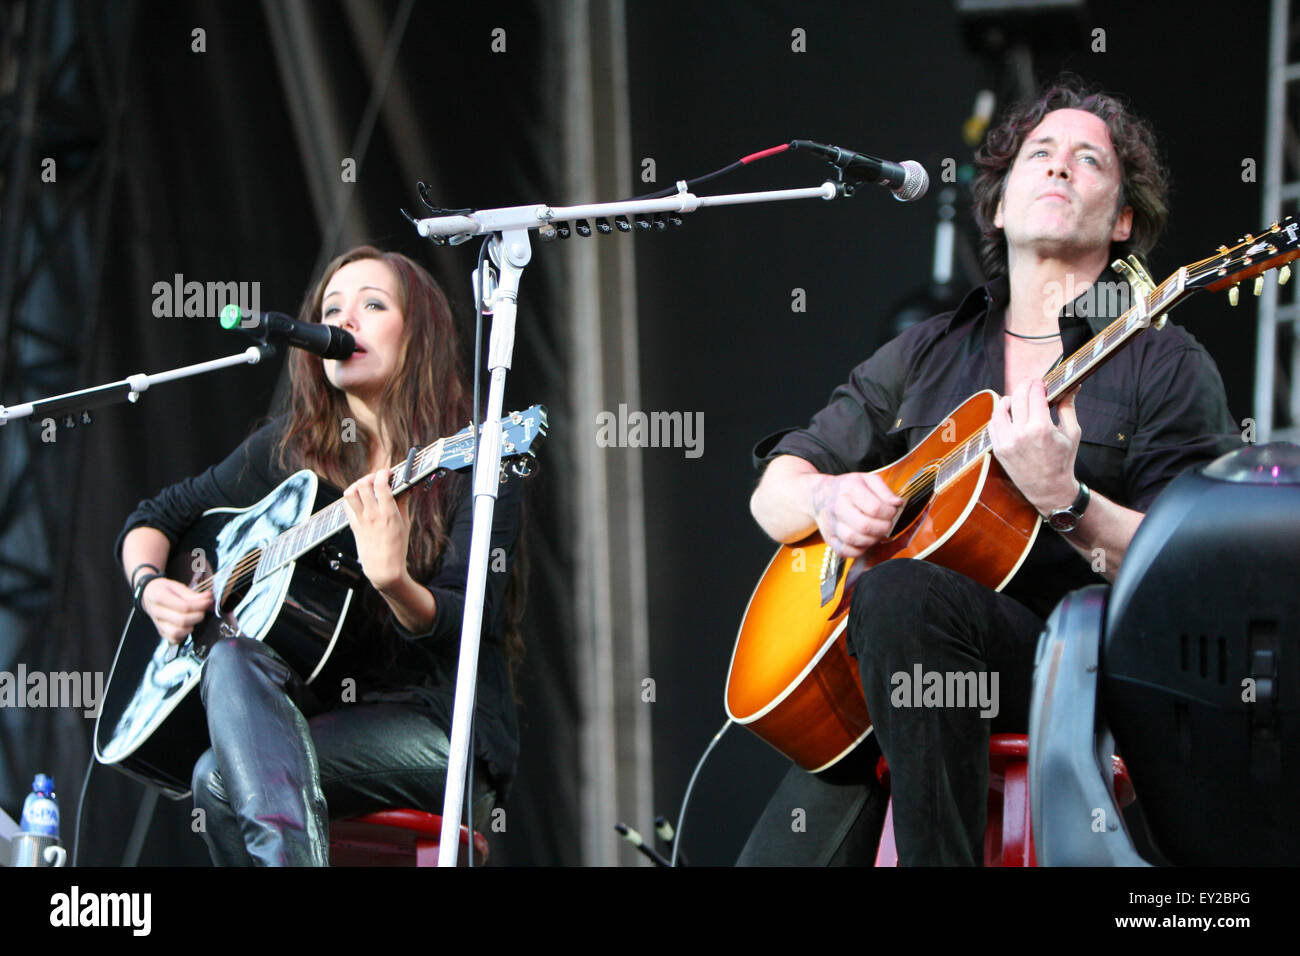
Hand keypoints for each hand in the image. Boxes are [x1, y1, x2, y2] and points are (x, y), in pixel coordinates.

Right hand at [141, 578, 213, 644]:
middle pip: (182, 620)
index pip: (183, 606)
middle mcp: (157, 613)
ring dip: (191, 625)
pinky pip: (175, 639)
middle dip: (198, 615)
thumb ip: (192, 594)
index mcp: (159, 597)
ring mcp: (158, 624)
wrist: (148, 596)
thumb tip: (208, 598)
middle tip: (203, 609)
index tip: (208, 601)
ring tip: (195, 617)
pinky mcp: (162, 632)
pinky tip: (188, 625)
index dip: (200, 605)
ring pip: (178, 633)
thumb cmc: (163, 590)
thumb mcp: (176, 586)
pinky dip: (185, 634)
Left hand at [341, 467, 412, 591]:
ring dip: (357, 485)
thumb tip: (406, 487)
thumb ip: (403, 503)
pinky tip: (360, 500)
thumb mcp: (405, 524)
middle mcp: (372, 515)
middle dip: (369, 477)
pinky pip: (346, 506)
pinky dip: (352, 499)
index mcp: (388, 513)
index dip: (383, 473)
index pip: (380, 485)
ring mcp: (361, 520)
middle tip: (376, 479)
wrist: (383, 569)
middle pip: (362, 485)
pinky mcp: (353, 526)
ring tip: (365, 487)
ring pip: (350, 493)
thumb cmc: (397, 548)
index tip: (388, 473)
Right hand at [811, 471, 904, 557]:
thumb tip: (897, 504)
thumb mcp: (867, 479)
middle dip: (883, 528)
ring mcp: (831, 523)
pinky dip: (859, 550)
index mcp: (849, 489)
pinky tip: (865, 541)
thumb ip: (885, 491)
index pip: (875, 508)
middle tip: (886, 524)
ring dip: (872, 540)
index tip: (891, 511)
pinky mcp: (829, 537)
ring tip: (876, 532)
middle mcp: (837, 506)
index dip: (890, 513)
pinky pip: (845, 551)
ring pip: (854, 539)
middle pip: (865, 526)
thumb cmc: (848, 488)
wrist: (820, 495)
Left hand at [987, 378, 1081, 514]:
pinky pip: (993, 424)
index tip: (1041, 381)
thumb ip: (1068, 406)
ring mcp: (1006, 442)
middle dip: (1024, 386)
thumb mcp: (1072, 433)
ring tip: (1017, 398)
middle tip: (1030, 384)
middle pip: (1017, 397)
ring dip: (1009, 399)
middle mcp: (1021, 434)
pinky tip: (1007, 412)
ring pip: (1000, 409)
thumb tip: (1073, 386)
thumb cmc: (1063, 461)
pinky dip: (999, 415)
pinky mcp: (998, 449)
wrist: (1049, 489)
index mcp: (1041, 428)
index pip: (1034, 394)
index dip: (1037, 384)